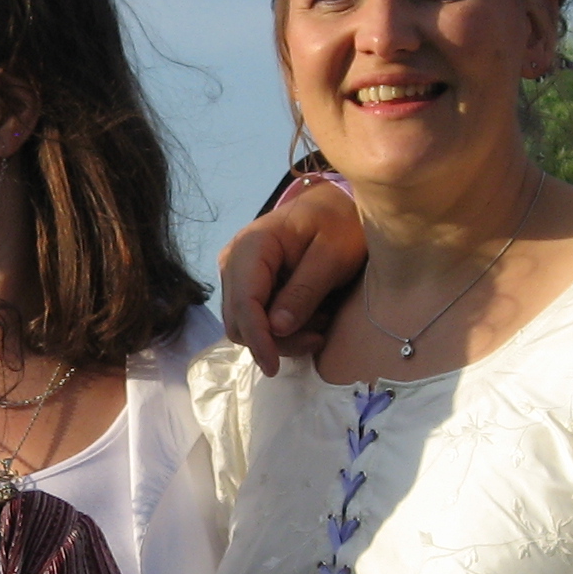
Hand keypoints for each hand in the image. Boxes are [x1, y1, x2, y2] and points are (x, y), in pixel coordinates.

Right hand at [217, 182, 365, 374]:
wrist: (335, 206)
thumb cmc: (338, 223)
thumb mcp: (332, 255)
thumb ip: (305, 290)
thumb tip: (277, 328)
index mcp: (251, 247)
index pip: (244, 303)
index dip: (258, 338)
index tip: (273, 367)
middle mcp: (234, 262)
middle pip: (239, 321)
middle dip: (275, 340)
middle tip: (318, 336)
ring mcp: (237, 274)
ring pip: (246, 325)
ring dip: (281, 336)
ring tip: (320, 323)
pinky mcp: (248, 285)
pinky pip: (256, 319)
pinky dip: (282, 328)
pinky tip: (310, 318)